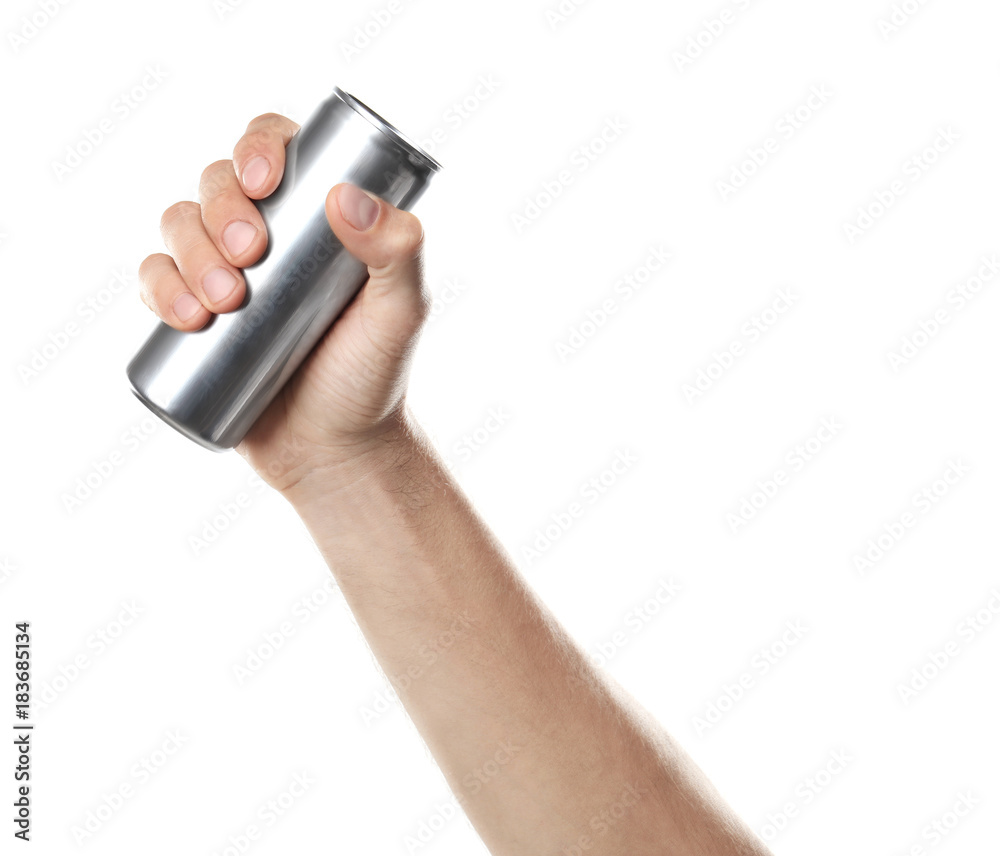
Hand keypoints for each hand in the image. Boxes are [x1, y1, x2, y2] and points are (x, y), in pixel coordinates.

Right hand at [138, 113, 430, 493]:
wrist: (334, 452)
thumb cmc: (373, 377)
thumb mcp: (400, 315)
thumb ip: (398, 254)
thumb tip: (346, 197)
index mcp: (318, 217)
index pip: (278, 149)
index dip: (259, 146)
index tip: (266, 179)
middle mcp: (268, 235)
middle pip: (218, 182)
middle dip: (221, 208)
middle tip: (249, 254)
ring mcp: (226, 273)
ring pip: (179, 226)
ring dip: (189, 251)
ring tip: (224, 302)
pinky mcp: (194, 315)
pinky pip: (154, 278)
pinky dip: (159, 286)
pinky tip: (187, 318)